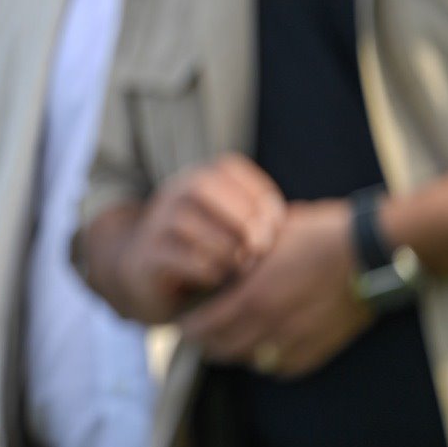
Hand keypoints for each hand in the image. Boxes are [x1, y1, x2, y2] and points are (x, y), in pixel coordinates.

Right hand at [117, 155, 284, 322]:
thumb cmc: (201, 250)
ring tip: (243, 264)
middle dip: (240, 215)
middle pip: (202, 186)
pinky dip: (206, 268)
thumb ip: (255, 218)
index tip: (277, 223)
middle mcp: (171, 196)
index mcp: (195, 181)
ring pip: (187, 221)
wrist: (145, 275)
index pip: (227, 168)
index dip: (258, 192)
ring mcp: (155, 225)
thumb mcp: (226, 226)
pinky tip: (220, 278)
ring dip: (224, 245)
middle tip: (262, 245)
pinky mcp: (147, 258)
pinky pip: (176, 256)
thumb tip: (302, 216)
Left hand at [179, 198, 371, 376]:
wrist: (370, 252)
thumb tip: (226, 257)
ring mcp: (296, 339)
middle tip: (199, 337)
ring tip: (229, 343)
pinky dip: (270, 363)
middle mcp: (271, 324)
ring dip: (237, 353)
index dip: (188, 328)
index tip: (181, 324)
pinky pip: (285, 368)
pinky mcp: (320, 347)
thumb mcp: (268, 237)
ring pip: (253, 361)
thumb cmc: (318, 235)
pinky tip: (265, 352)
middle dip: (206, 344)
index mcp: (253, 296)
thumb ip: (243, 254)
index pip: (206, 325)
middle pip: (224, 349)